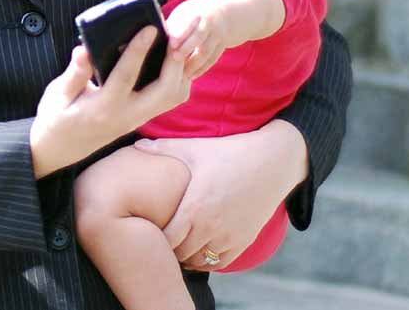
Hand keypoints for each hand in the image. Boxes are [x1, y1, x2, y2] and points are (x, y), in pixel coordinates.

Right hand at [29, 27, 191, 177]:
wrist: (61, 147)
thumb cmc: (57, 116)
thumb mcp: (58, 95)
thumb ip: (74, 74)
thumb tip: (83, 49)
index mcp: (103, 107)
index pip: (125, 77)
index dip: (138, 51)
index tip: (150, 28)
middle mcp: (127, 115)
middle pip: (165, 91)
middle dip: (174, 62)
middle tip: (176, 34)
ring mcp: (139, 118)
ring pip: (173, 97)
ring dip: (181, 70)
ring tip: (178, 41)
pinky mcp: (143, 116)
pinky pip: (171, 99)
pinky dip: (179, 77)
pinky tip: (174, 57)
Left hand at [131, 120, 306, 268]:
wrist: (272, 162)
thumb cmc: (229, 152)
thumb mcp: (194, 148)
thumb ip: (163, 148)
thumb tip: (136, 144)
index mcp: (195, 207)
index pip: (166, 238)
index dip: (155, 236)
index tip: (150, 225)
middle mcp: (211, 227)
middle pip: (180, 253)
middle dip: (169, 247)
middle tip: (160, 235)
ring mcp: (229, 236)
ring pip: (199, 261)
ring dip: (187, 255)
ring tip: (178, 242)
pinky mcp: (244, 241)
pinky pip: (219, 263)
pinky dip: (207, 260)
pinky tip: (199, 247)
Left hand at [165, 0, 237, 79]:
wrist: (226, 13)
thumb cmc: (195, 14)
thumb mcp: (184, 13)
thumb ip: (172, 25)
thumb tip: (152, 37)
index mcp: (196, 11)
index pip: (188, 22)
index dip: (180, 33)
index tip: (171, 43)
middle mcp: (209, 22)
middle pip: (198, 37)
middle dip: (186, 49)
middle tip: (174, 60)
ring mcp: (219, 34)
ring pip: (206, 51)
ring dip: (193, 64)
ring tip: (180, 75)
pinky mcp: (223, 46)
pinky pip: (212, 59)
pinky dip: (201, 69)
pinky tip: (191, 77)